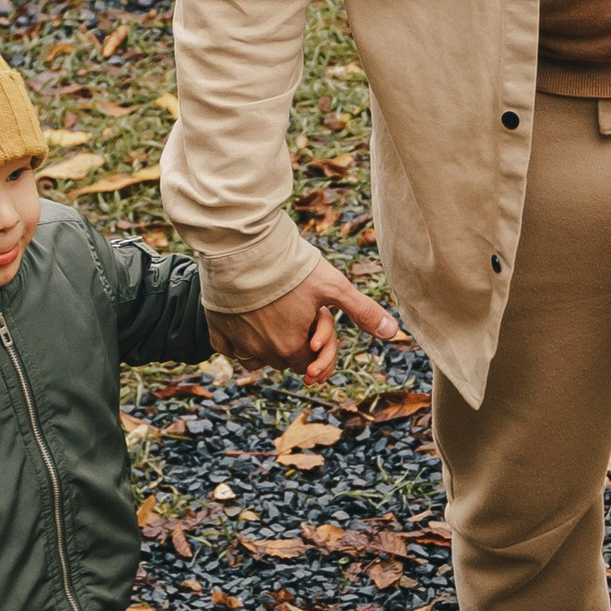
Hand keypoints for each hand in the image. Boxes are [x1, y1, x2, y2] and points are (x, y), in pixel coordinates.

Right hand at [210, 263, 404, 388]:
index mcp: (291, 347)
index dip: (318, 348)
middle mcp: (262, 352)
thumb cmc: (291, 266)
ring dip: (267, 347)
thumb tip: (394, 332)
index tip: (316, 331)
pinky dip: (237, 344)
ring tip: (274, 321)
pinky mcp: (217, 328)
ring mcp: (238, 341)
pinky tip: (246, 328)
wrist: (243, 246)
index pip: (309, 365)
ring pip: (255, 359)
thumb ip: (362, 311)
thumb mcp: (333, 286)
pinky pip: (227, 349)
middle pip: (284, 361)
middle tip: (297, 317)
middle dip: (294, 345)